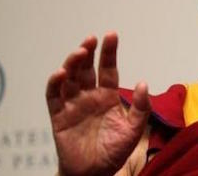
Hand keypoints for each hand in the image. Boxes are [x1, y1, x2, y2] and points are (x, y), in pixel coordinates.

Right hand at [46, 32, 150, 175]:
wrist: (95, 173)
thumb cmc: (115, 151)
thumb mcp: (134, 129)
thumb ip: (141, 107)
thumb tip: (143, 82)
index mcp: (107, 96)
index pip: (108, 69)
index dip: (109, 52)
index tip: (111, 35)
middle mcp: (89, 96)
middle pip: (86, 69)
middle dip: (88, 52)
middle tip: (90, 39)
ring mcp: (73, 105)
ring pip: (69, 78)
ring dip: (72, 63)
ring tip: (79, 53)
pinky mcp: (59, 116)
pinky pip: (53, 97)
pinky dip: (55, 83)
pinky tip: (61, 73)